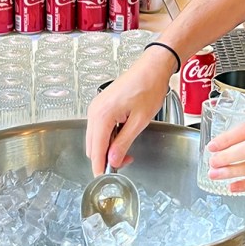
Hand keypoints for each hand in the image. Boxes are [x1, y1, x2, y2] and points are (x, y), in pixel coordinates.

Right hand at [85, 45, 176, 174]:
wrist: (152, 67)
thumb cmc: (149, 87)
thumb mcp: (139, 121)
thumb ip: (123, 142)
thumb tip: (113, 160)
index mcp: (102, 115)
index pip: (95, 150)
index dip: (100, 167)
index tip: (106, 178)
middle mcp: (95, 110)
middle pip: (92, 145)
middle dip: (106, 157)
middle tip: (125, 160)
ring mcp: (97, 107)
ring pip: (95, 137)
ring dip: (107, 146)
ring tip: (126, 147)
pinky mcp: (102, 105)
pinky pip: (99, 127)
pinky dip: (108, 135)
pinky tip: (122, 135)